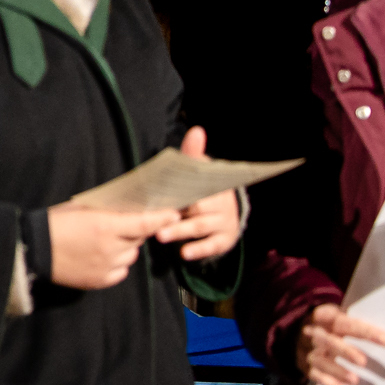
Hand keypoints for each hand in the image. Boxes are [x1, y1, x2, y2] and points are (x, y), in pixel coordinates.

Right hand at [46, 203, 177, 290]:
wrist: (33, 249)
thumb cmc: (54, 223)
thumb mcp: (79, 208)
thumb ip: (106, 210)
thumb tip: (128, 208)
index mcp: (105, 226)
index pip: (144, 223)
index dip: (162, 218)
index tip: (174, 214)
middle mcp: (110, 248)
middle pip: (138, 239)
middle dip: (135, 231)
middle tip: (122, 225)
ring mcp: (106, 267)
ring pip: (130, 256)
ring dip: (125, 248)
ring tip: (106, 243)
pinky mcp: (100, 281)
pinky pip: (120, 272)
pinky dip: (117, 264)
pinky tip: (101, 257)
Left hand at [154, 127, 242, 260]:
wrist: (227, 214)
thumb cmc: (202, 190)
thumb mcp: (198, 172)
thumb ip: (193, 154)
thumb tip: (197, 130)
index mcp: (213, 184)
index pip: (201, 183)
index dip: (186, 187)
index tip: (170, 189)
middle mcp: (221, 203)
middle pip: (198, 207)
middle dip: (178, 212)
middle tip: (157, 216)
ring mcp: (224, 222)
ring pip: (200, 226)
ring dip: (181, 231)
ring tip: (161, 235)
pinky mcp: (224, 240)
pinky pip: (212, 245)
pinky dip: (199, 250)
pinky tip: (184, 254)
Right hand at [297, 301, 384, 384]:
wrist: (294, 331)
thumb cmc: (330, 325)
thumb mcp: (337, 316)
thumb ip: (356, 322)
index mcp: (325, 318)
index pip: (346, 323)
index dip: (365, 331)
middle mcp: (313, 334)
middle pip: (327, 341)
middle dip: (345, 351)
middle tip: (363, 362)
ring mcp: (308, 351)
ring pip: (321, 361)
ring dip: (338, 371)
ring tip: (355, 380)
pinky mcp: (306, 367)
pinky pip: (318, 378)